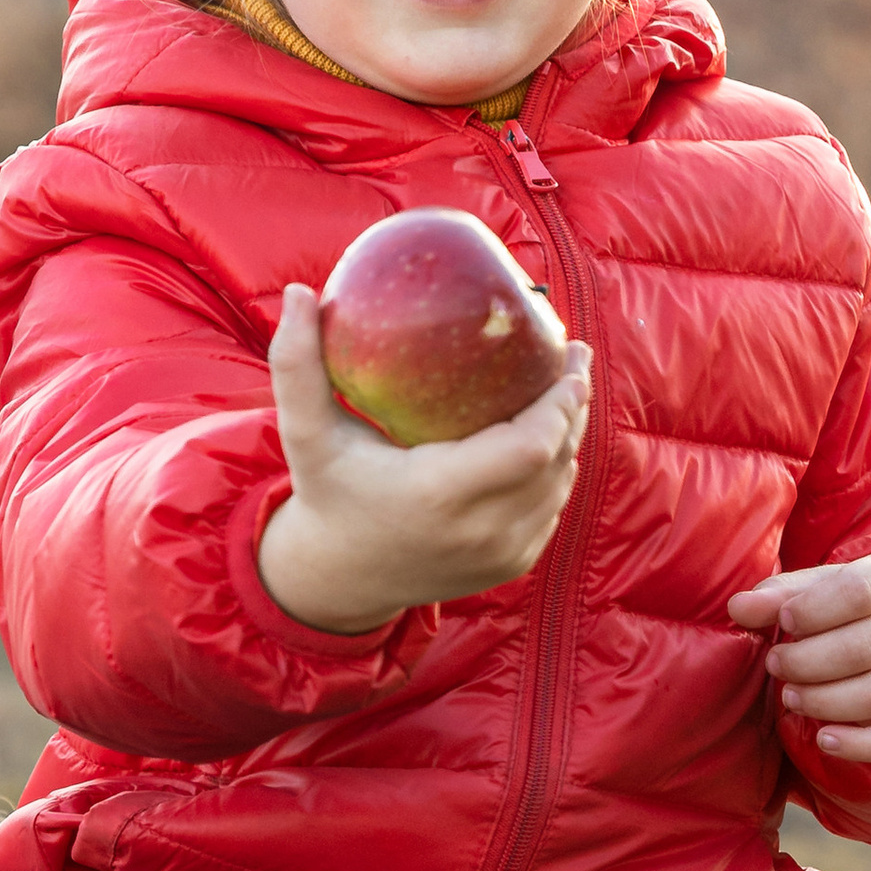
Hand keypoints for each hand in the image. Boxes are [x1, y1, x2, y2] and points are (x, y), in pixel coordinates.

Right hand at [255, 281, 591, 634]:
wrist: (340, 578)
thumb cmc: (326, 492)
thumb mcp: (305, 433)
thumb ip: (296, 366)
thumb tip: (296, 292)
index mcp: (438, 494)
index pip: (531, 446)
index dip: (561, 401)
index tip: (567, 352)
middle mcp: (480, 532)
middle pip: (558, 459)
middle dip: (574, 405)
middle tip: (572, 355)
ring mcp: (501, 555)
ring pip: (561, 483)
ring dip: (568, 436)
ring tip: (564, 389)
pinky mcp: (510, 567)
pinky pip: (550, 508)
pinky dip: (555, 471)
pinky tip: (547, 436)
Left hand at [727, 555, 870, 763]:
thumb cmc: (841, 611)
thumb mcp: (812, 594)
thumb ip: (775, 599)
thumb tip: (737, 608)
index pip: (859, 591)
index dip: (813, 611)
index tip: (784, 624)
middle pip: (865, 649)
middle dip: (808, 663)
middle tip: (776, 665)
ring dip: (826, 702)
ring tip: (790, 698)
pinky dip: (862, 745)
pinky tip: (824, 741)